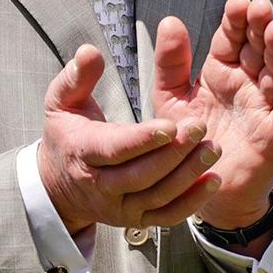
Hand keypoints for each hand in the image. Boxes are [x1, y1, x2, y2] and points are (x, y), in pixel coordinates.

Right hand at [37, 44, 220, 234]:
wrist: (59, 187)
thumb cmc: (67, 137)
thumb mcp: (61, 103)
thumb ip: (76, 77)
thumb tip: (90, 52)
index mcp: (83, 153)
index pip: (114, 149)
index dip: (142, 140)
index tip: (170, 125)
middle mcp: (101, 186)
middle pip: (141, 175)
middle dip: (173, 153)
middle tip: (200, 128)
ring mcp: (120, 207)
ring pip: (158, 196)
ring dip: (188, 175)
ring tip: (212, 149)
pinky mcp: (136, 221)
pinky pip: (167, 217)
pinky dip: (191, 202)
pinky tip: (212, 181)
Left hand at [151, 0, 272, 227]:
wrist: (201, 189)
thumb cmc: (187, 142)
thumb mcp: (170, 99)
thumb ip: (170, 63)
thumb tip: (171, 19)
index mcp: (221, 70)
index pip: (232, 38)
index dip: (236, 20)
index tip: (238, 3)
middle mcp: (246, 82)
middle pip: (258, 47)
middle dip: (260, 26)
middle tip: (261, 7)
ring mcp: (265, 104)